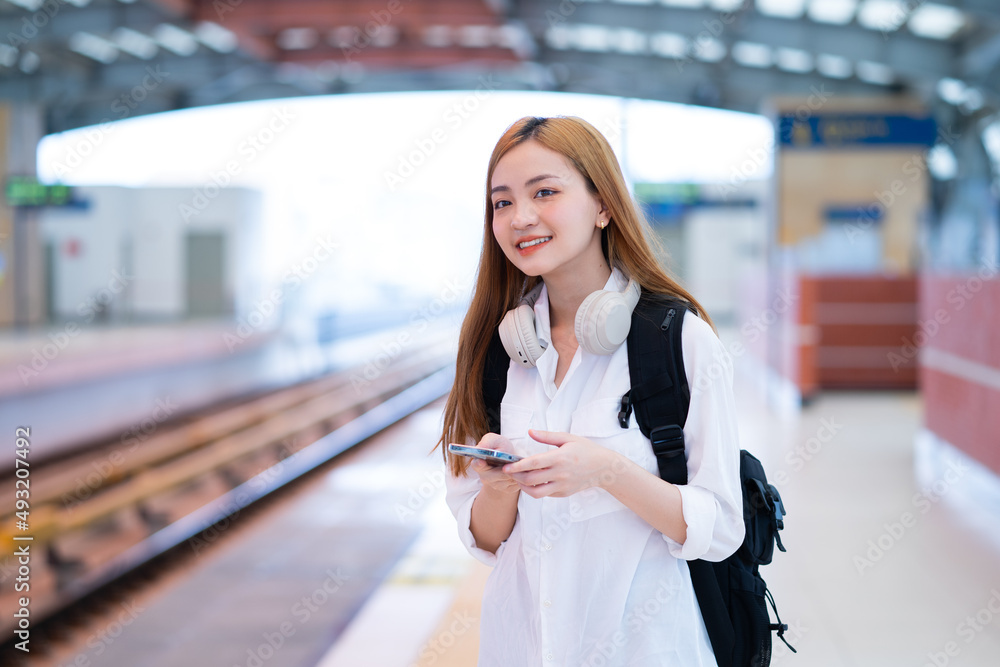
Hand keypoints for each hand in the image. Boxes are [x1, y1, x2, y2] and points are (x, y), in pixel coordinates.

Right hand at [469, 433, 520, 495]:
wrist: (509, 458)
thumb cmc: (500, 447)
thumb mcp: (494, 440)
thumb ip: (487, 442)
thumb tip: (480, 447)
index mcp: (479, 464)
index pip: (476, 465)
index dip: (479, 464)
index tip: (481, 461)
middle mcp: (485, 477)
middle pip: (497, 475)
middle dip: (507, 468)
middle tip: (513, 461)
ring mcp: (496, 485)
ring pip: (509, 479)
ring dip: (515, 471)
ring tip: (518, 463)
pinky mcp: (507, 490)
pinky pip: (517, 484)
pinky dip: (521, 476)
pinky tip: (521, 469)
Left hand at [502, 429, 622, 497]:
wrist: (604, 468)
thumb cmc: (585, 450)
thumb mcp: (568, 438)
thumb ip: (547, 436)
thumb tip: (530, 432)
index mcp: (560, 458)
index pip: (534, 463)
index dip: (518, 466)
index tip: (506, 466)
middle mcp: (560, 474)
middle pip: (531, 480)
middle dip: (516, 477)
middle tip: (509, 471)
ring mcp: (562, 486)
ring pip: (536, 493)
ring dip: (523, 487)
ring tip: (519, 479)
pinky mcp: (564, 493)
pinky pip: (546, 494)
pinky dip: (536, 489)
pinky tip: (533, 481)